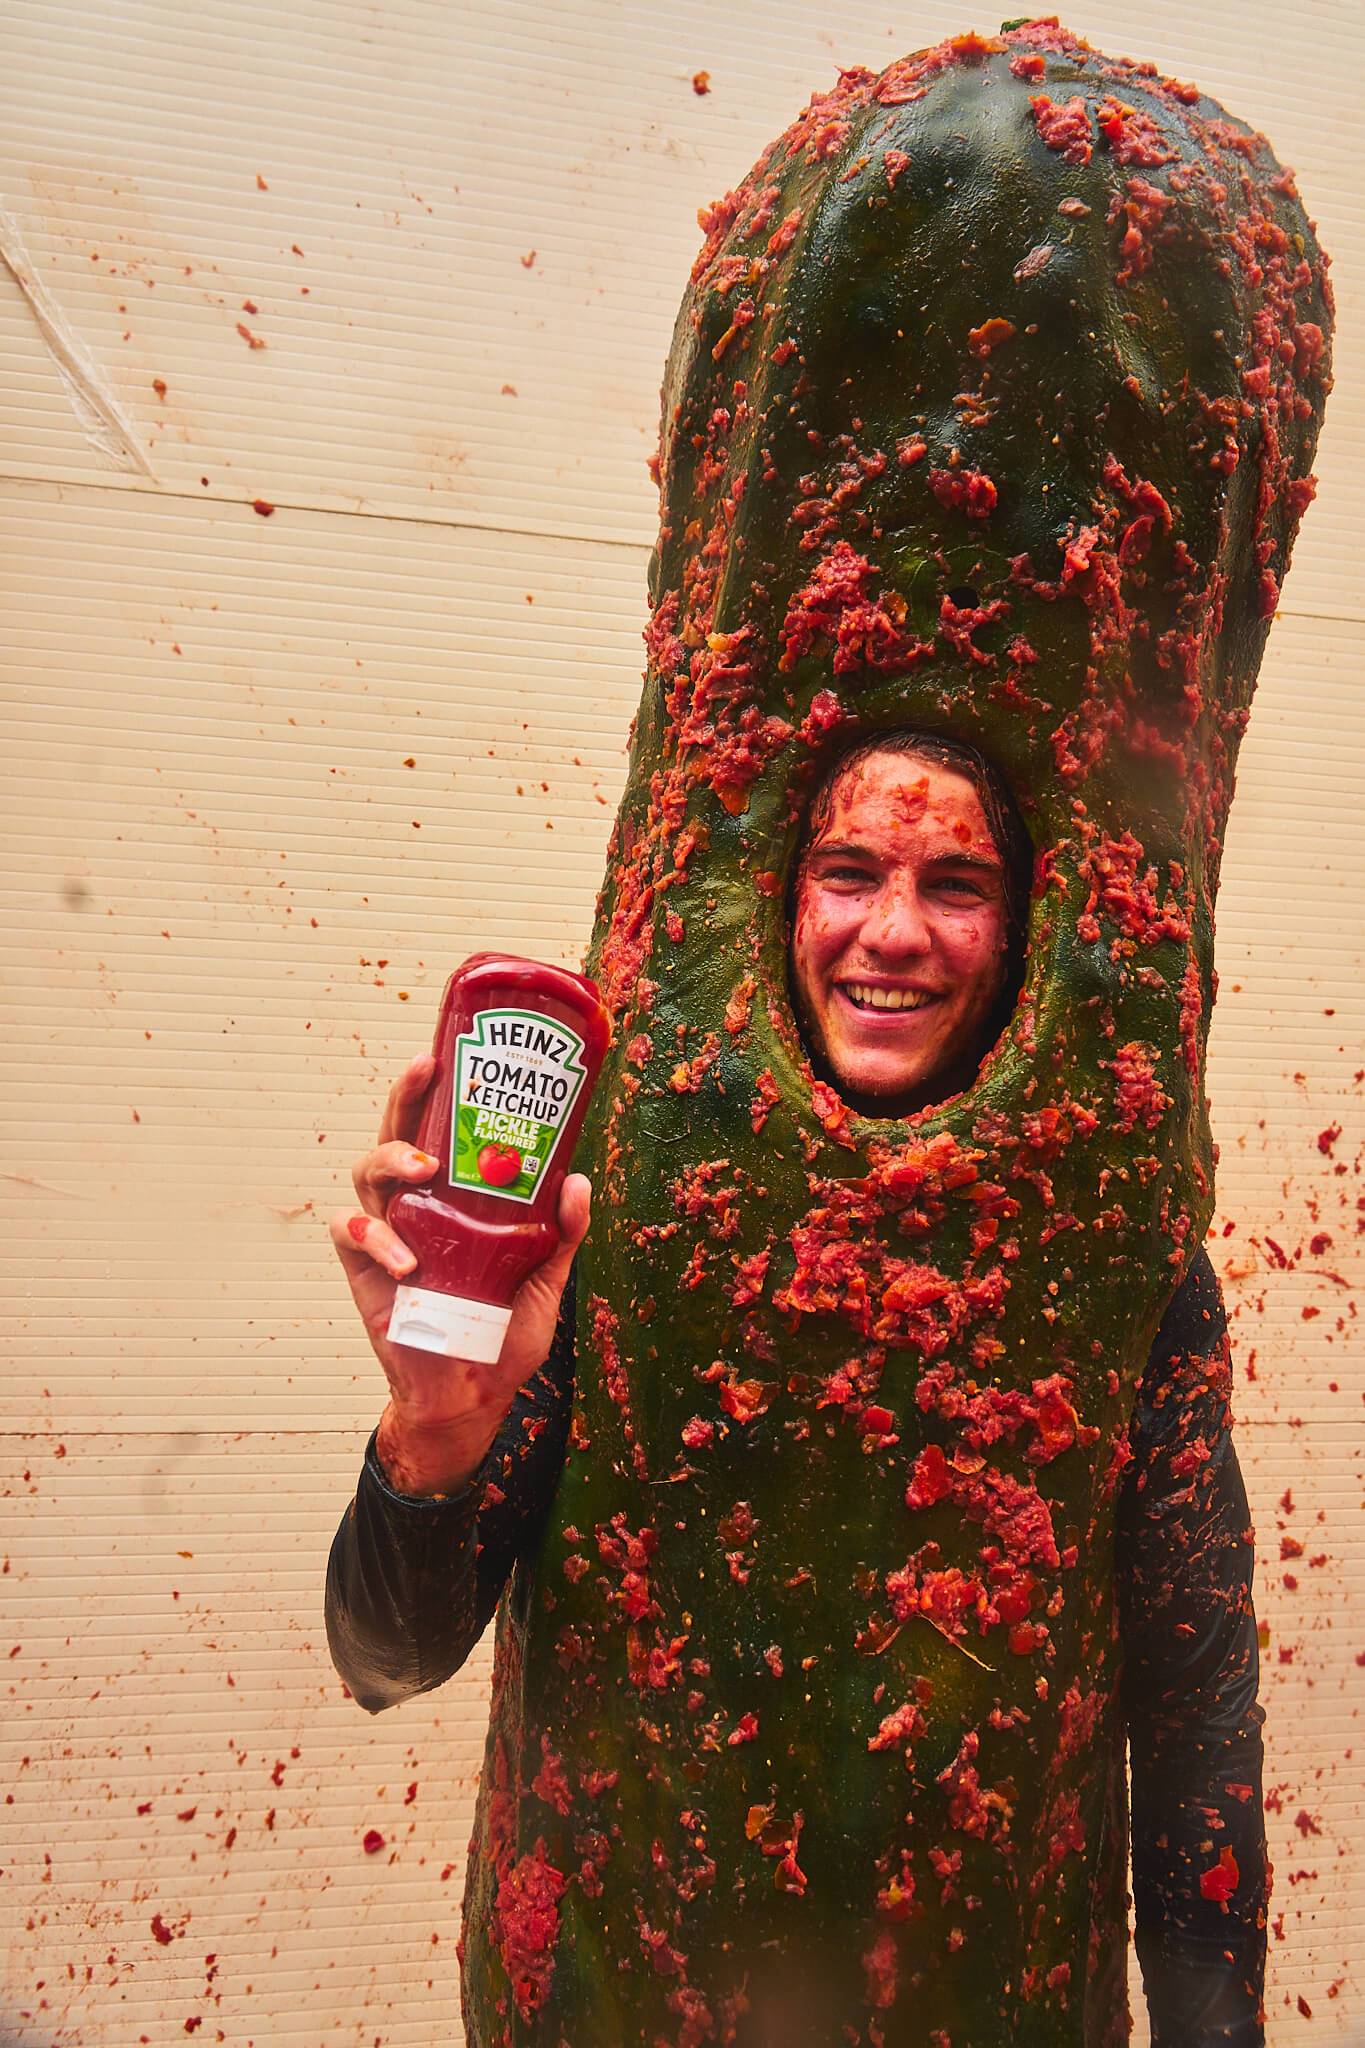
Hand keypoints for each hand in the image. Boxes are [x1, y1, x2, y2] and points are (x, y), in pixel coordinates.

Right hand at [328, 1051, 590, 1491]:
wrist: (473, 1393)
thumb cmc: (503, 1330)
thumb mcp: (546, 1275)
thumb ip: (563, 1230)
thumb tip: (579, 1180)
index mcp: (452, 1194)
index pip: (436, 1126)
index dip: (435, 1086)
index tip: (447, 1050)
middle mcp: (413, 1202)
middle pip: (395, 1131)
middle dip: (405, 1095)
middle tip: (425, 1070)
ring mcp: (384, 1233)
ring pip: (365, 1172)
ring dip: (390, 1160)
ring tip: (423, 1173)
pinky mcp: (362, 1271)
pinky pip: (350, 1235)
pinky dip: (374, 1238)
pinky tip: (405, 1259)